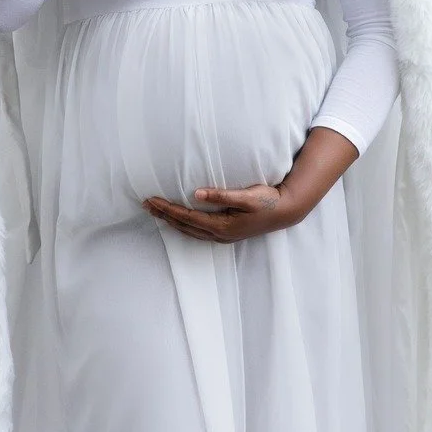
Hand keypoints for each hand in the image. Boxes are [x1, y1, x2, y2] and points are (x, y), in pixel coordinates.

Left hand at [143, 181, 304, 243]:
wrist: (286, 212)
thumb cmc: (268, 200)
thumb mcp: (246, 195)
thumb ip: (221, 195)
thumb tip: (196, 194)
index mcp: (221, 225)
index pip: (186, 217)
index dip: (167, 209)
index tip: (151, 200)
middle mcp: (219, 234)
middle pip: (183, 226)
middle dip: (163, 215)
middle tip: (145, 205)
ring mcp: (223, 237)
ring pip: (189, 231)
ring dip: (171, 221)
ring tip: (156, 212)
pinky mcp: (227, 233)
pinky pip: (197, 231)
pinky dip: (183, 225)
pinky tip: (178, 219)